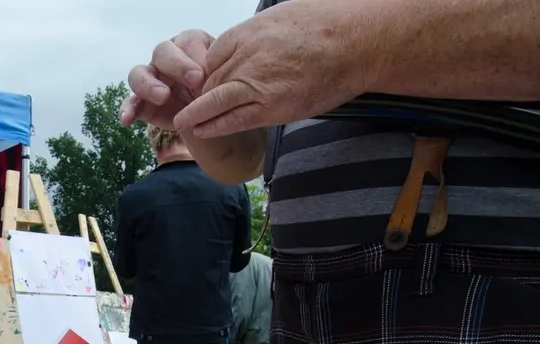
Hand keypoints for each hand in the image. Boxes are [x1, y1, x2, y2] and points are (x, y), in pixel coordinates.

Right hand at [119, 29, 214, 129]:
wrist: (217, 123)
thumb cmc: (223, 96)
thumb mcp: (226, 84)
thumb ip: (218, 78)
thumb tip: (205, 80)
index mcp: (191, 46)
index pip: (188, 42)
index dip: (196, 57)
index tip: (205, 76)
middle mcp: (168, 59)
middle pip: (162, 52)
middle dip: (176, 65)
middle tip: (193, 81)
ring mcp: (152, 79)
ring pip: (139, 73)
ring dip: (148, 84)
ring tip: (162, 97)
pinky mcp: (143, 103)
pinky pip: (130, 102)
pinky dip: (127, 110)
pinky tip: (127, 119)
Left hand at [178, 0, 373, 138]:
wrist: (356, 41)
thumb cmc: (328, 25)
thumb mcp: (284, 16)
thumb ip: (264, 31)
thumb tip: (261, 38)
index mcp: (247, 33)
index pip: (213, 56)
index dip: (210, 72)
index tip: (209, 82)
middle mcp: (245, 57)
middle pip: (211, 79)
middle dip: (201, 95)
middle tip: (192, 108)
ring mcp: (255, 83)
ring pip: (214, 101)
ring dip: (195, 114)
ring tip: (183, 123)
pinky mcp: (270, 107)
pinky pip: (232, 119)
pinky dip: (213, 126)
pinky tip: (200, 131)